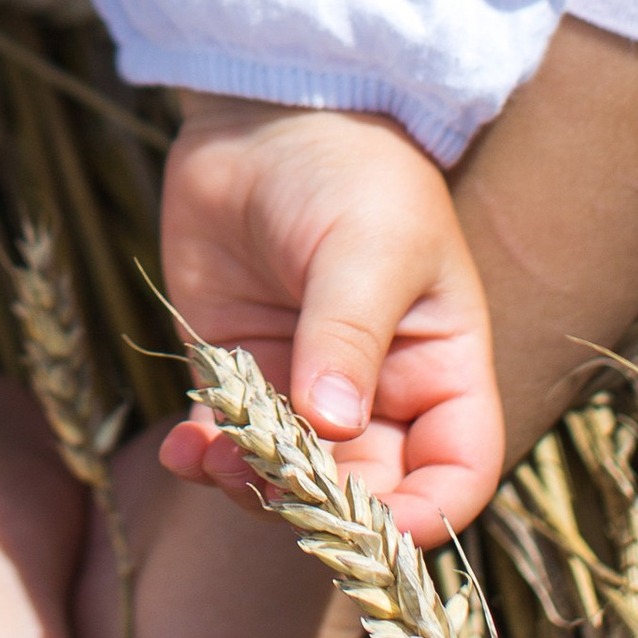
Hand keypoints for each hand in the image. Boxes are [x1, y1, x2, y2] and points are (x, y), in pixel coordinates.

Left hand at [157, 95, 499, 544]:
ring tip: (213, 461)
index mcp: (441, 367)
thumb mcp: (369, 245)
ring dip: (251, 486)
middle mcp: (380, 393)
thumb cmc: (351, 170)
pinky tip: (181, 449)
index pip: (456, 469)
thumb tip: (332, 425)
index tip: (374, 524)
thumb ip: (349, 335)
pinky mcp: (238, 372)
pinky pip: (227, 440)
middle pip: (365, 490)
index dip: (426, 511)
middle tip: (265, 485)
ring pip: (287, 478)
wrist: (266, 112)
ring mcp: (303, 387)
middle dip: (317, 505)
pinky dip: (204, 457)